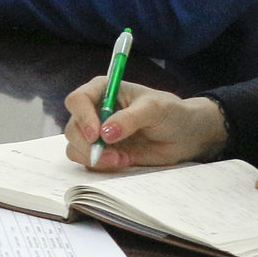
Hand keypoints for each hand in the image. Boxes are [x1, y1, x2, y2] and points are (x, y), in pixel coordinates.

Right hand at [61, 78, 228, 170]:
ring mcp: (97, 133)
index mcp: (102, 90)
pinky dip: (102, 165)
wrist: (184, 135)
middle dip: (88, 145)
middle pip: (73, 128)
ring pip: (75, 147)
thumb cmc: (170, 112)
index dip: (82, 117)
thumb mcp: (154, 109)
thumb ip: (130, 118)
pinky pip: (88, 161)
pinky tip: (124, 161)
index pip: (77, 100)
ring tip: (123, 159)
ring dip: (95, 158)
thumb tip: (105, 134)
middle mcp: (94, 111)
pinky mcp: (103, 152)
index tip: (97, 135)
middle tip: (111, 155)